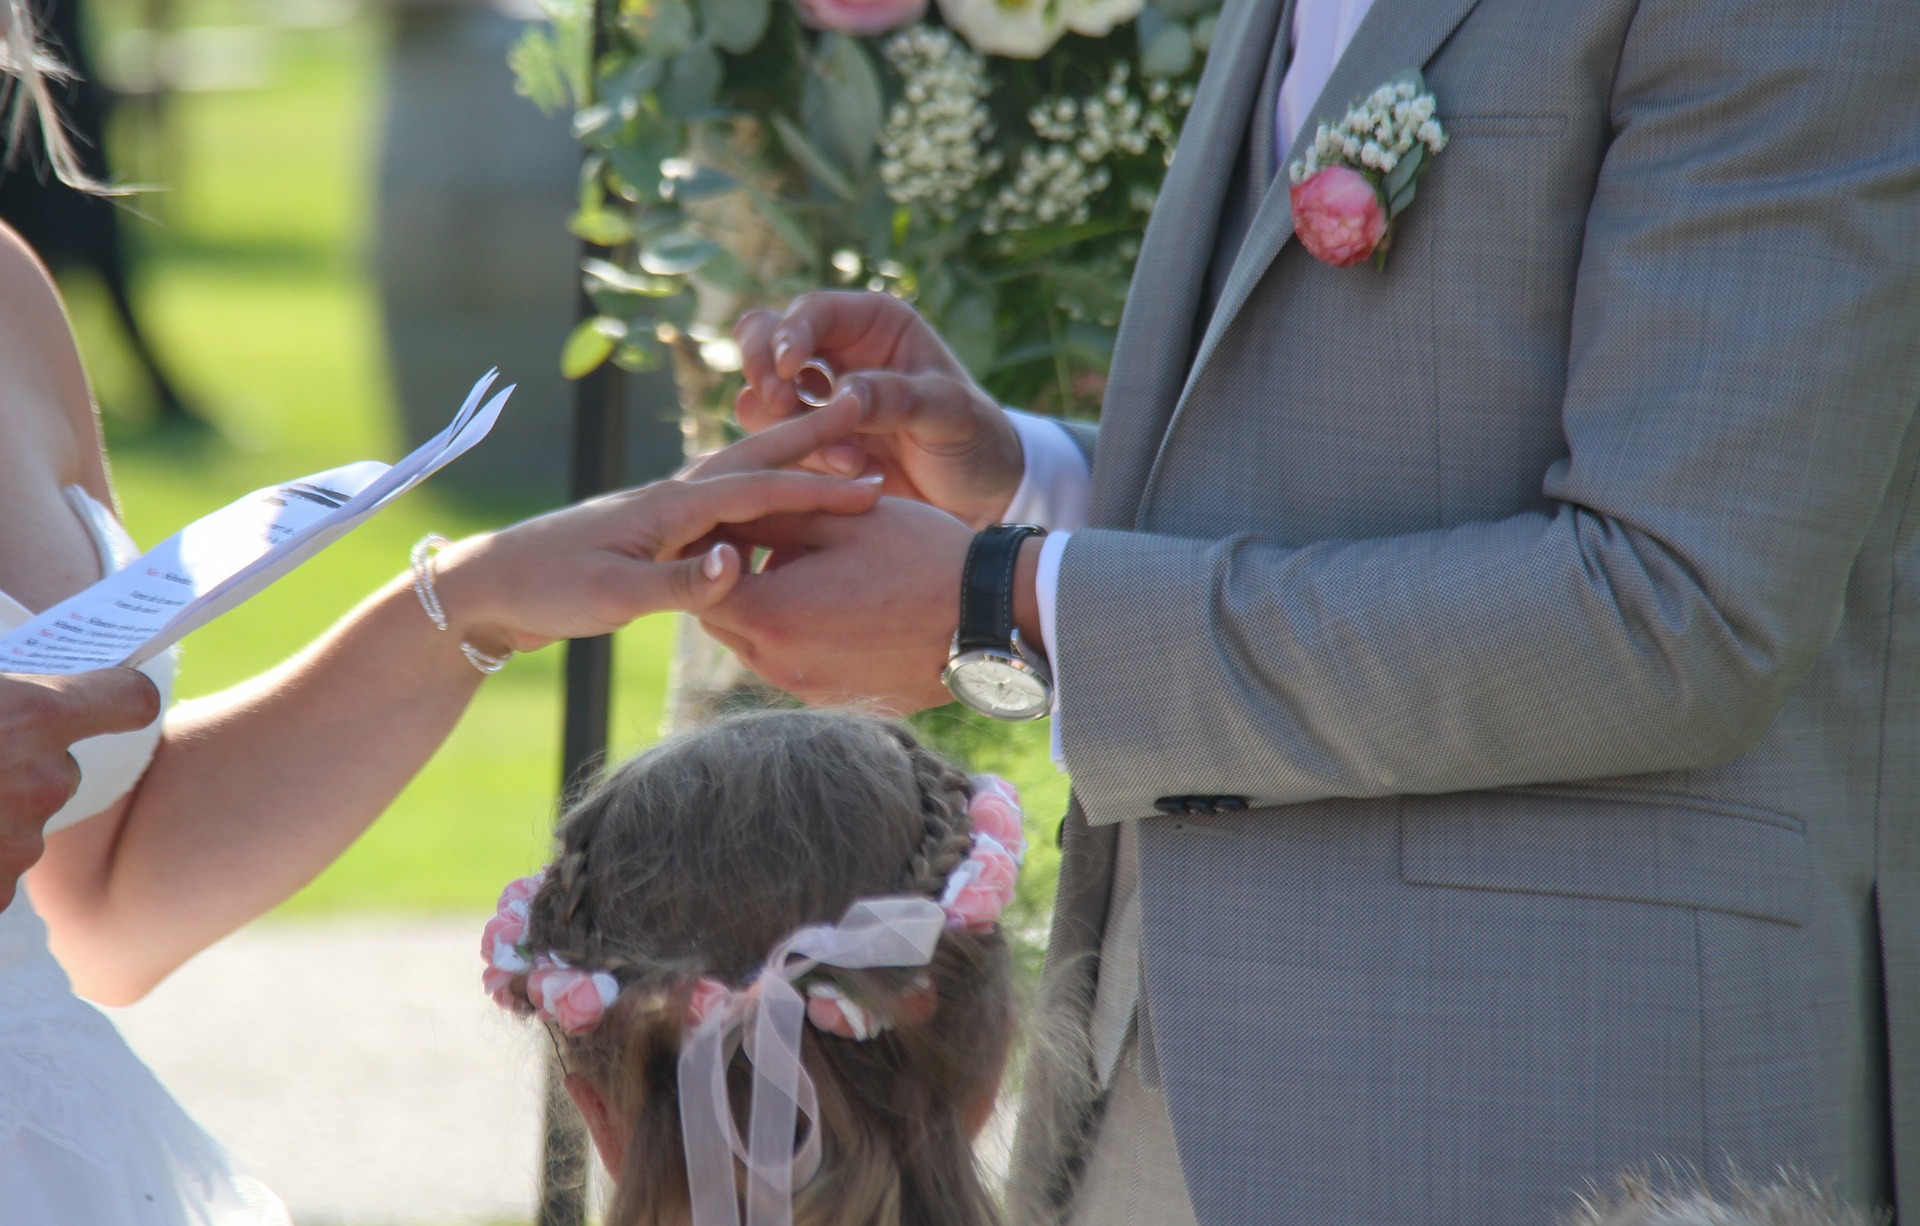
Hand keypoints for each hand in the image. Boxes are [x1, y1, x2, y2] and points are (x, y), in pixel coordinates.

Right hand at [0, 668, 160, 907]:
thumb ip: (8, 696)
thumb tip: (27, 697)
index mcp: (34, 717)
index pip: (131, 700)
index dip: (117, 699)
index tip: (112, 698)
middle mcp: (47, 780)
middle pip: (64, 773)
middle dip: (23, 770)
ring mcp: (23, 843)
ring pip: (26, 826)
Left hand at [435, 404, 884, 654]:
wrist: (486, 585)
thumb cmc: (546, 588)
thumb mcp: (612, 596)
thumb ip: (677, 584)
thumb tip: (736, 565)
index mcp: (669, 507)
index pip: (759, 489)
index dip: (818, 489)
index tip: (873, 487)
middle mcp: (670, 497)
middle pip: (754, 458)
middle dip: (809, 435)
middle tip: (858, 404)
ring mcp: (663, 511)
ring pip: (739, 474)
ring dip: (785, 455)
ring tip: (830, 439)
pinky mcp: (654, 532)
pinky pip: (722, 502)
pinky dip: (758, 490)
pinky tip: (769, 498)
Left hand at [698, 496, 972, 711]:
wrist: (988, 620)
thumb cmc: (918, 556)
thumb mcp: (839, 520)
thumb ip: (769, 519)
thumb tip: (725, 517)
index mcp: (770, 614)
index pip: (704, 584)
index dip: (710, 549)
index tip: (733, 523)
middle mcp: (778, 664)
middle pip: (724, 619)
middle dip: (734, 581)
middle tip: (765, 541)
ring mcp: (808, 689)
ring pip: (758, 645)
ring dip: (768, 609)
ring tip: (811, 571)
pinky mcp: (837, 701)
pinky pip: (796, 666)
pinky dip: (801, 637)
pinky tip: (840, 607)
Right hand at [735, 291, 1025, 528]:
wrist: (979, 496)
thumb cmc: (976, 438)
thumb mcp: (950, 414)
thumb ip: (899, 399)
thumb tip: (843, 395)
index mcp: (873, 325)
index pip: (811, 311)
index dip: (789, 334)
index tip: (788, 370)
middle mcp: (837, 354)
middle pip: (763, 339)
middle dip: (763, 371)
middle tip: (782, 407)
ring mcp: (817, 401)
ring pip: (762, 400)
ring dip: (793, 433)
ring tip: (851, 462)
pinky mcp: (810, 445)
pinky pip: (776, 448)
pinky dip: (802, 465)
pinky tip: (854, 480)